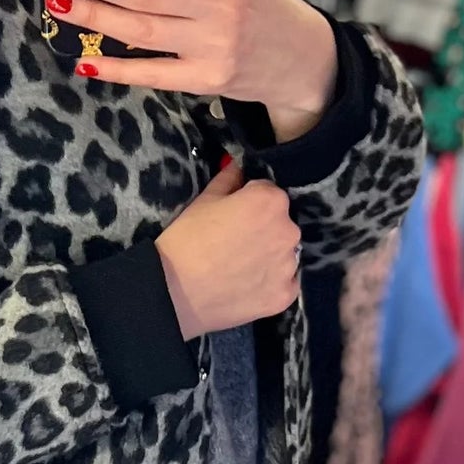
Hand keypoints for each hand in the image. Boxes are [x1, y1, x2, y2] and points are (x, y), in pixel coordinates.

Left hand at [43, 0, 336, 140]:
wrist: (298, 58)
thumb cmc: (253, 2)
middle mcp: (221, 5)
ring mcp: (213, 46)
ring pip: (139, 30)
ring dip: (92, 15)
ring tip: (57, 2)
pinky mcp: (205, 80)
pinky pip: (150, 74)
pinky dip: (114, 68)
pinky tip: (85, 60)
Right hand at [155, 157, 300, 338]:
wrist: (174, 293)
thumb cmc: (186, 240)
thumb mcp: (204, 200)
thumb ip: (229, 179)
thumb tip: (238, 167)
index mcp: (270, 201)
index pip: (269, 193)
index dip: (250, 202)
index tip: (233, 215)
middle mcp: (288, 231)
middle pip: (281, 224)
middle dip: (264, 229)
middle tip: (234, 243)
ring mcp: (288, 266)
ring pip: (283, 254)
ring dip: (268, 256)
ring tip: (239, 268)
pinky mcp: (284, 296)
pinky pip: (284, 284)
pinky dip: (270, 284)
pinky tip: (247, 286)